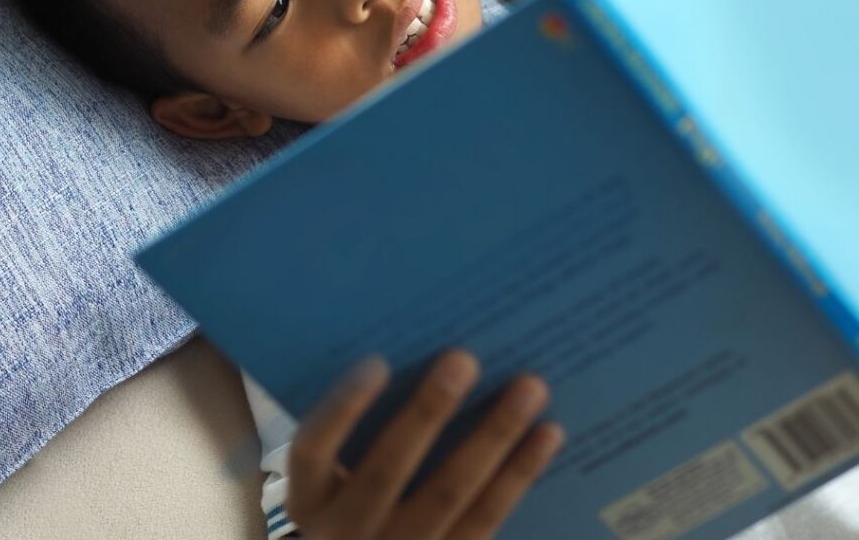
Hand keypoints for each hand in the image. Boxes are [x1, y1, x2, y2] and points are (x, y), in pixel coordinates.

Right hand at [286, 349, 564, 539]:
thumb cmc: (358, 488)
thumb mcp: (339, 470)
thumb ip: (361, 422)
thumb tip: (415, 338)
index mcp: (309, 497)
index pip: (312, 450)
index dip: (342, 408)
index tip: (377, 360)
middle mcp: (346, 532)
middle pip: (384, 471)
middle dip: (427, 412)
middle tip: (464, 358)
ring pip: (447, 496)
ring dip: (493, 437)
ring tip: (528, 386)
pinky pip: (487, 519)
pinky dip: (520, 473)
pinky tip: (548, 433)